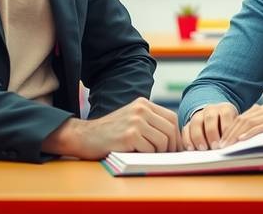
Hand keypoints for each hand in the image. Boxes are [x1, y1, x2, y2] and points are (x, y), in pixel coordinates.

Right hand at [42, 97, 178, 159]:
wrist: (85, 136)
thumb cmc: (110, 133)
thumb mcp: (131, 119)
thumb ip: (150, 122)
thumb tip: (175, 138)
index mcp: (143, 104)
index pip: (171, 118)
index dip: (177, 135)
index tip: (176, 148)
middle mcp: (141, 109)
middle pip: (170, 129)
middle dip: (172, 146)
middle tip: (168, 157)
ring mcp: (135, 121)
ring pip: (162, 141)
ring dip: (159, 153)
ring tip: (149, 156)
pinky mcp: (130, 135)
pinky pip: (150, 150)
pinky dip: (146, 156)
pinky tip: (136, 155)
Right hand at [181, 102, 236, 150]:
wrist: (217, 121)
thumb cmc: (229, 128)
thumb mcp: (235, 127)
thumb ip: (234, 133)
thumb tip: (232, 146)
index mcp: (225, 109)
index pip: (226, 115)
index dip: (226, 128)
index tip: (227, 141)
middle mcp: (211, 110)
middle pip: (210, 119)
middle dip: (212, 133)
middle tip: (215, 146)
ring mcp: (199, 115)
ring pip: (196, 123)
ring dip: (199, 137)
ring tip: (203, 148)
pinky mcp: (189, 124)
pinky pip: (185, 130)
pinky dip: (187, 139)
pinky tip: (191, 148)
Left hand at [218, 105, 262, 148]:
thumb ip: (258, 134)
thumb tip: (238, 144)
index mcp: (261, 112)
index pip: (239, 120)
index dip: (226, 131)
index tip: (217, 144)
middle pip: (242, 121)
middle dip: (228, 134)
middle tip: (218, 147)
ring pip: (250, 123)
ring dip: (236, 135)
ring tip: (227, 145)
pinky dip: (252, 133)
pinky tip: (242, 140)